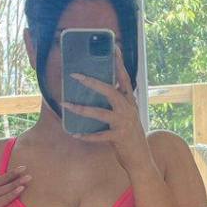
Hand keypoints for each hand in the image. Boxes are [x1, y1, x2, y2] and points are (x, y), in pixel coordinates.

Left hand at [61, 45, 152, 171]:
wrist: (141, 158)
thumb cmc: (130, 135)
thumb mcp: (128, 115)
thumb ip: (118, 103)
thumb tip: (102, 91)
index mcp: (130, 102)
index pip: (125, 79)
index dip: (119, 64)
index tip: (114, 49)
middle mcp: (127, 110)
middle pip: (110, 91)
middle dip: (92, 82)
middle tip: (76, 75)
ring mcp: (123, 124)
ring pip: (100, 113)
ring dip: (81, 109)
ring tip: (66, 104)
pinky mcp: (118, 138)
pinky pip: (99, 136)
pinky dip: (86, 135)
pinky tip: (75, 134)